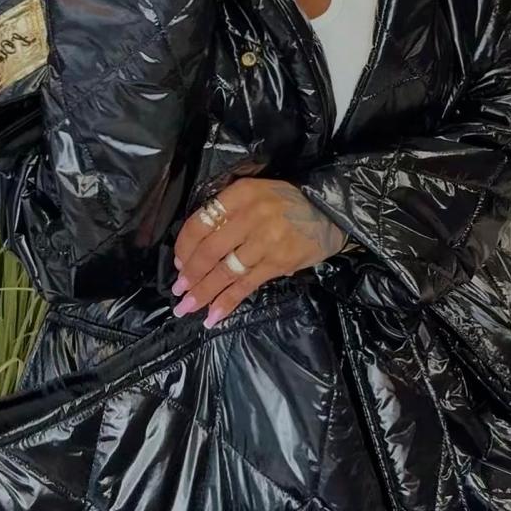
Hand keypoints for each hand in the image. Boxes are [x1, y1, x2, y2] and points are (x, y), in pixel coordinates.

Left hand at [172, 178, 347, 326]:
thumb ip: (230, 213)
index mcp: (242, 194)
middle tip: (179, 291)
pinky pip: (245, 286)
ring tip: (186, 307)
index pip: (201, 222)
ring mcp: (266, 240)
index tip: (178, 263)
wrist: (332, 214)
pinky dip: (226, 303)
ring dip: (203, 293)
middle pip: (209, 250)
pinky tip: (212, 316)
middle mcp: (252, 215)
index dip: (184, 246)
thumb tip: (197, 249)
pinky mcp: (279, 262)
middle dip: (190, 274)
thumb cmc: (290, 205)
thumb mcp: (257, 195)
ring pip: (225, 271)